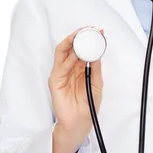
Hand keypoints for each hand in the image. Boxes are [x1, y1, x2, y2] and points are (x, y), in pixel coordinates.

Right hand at [48, 27, 103, 152]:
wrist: (80, 123)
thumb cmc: (88, 104)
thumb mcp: (97, 83)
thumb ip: (96, 68)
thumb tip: (98, 52)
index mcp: (79, 67)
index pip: (81, 48)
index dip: (88, 39)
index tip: (98, 31)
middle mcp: (69, 68)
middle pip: (69, 47)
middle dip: (78, 36)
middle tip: (87, 29)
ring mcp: (60, 74)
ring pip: (62, 53)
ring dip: (71, 43)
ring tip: (80, 36)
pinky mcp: (55, 81)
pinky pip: (60, 66)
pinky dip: (67, 58)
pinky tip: (75, 53)